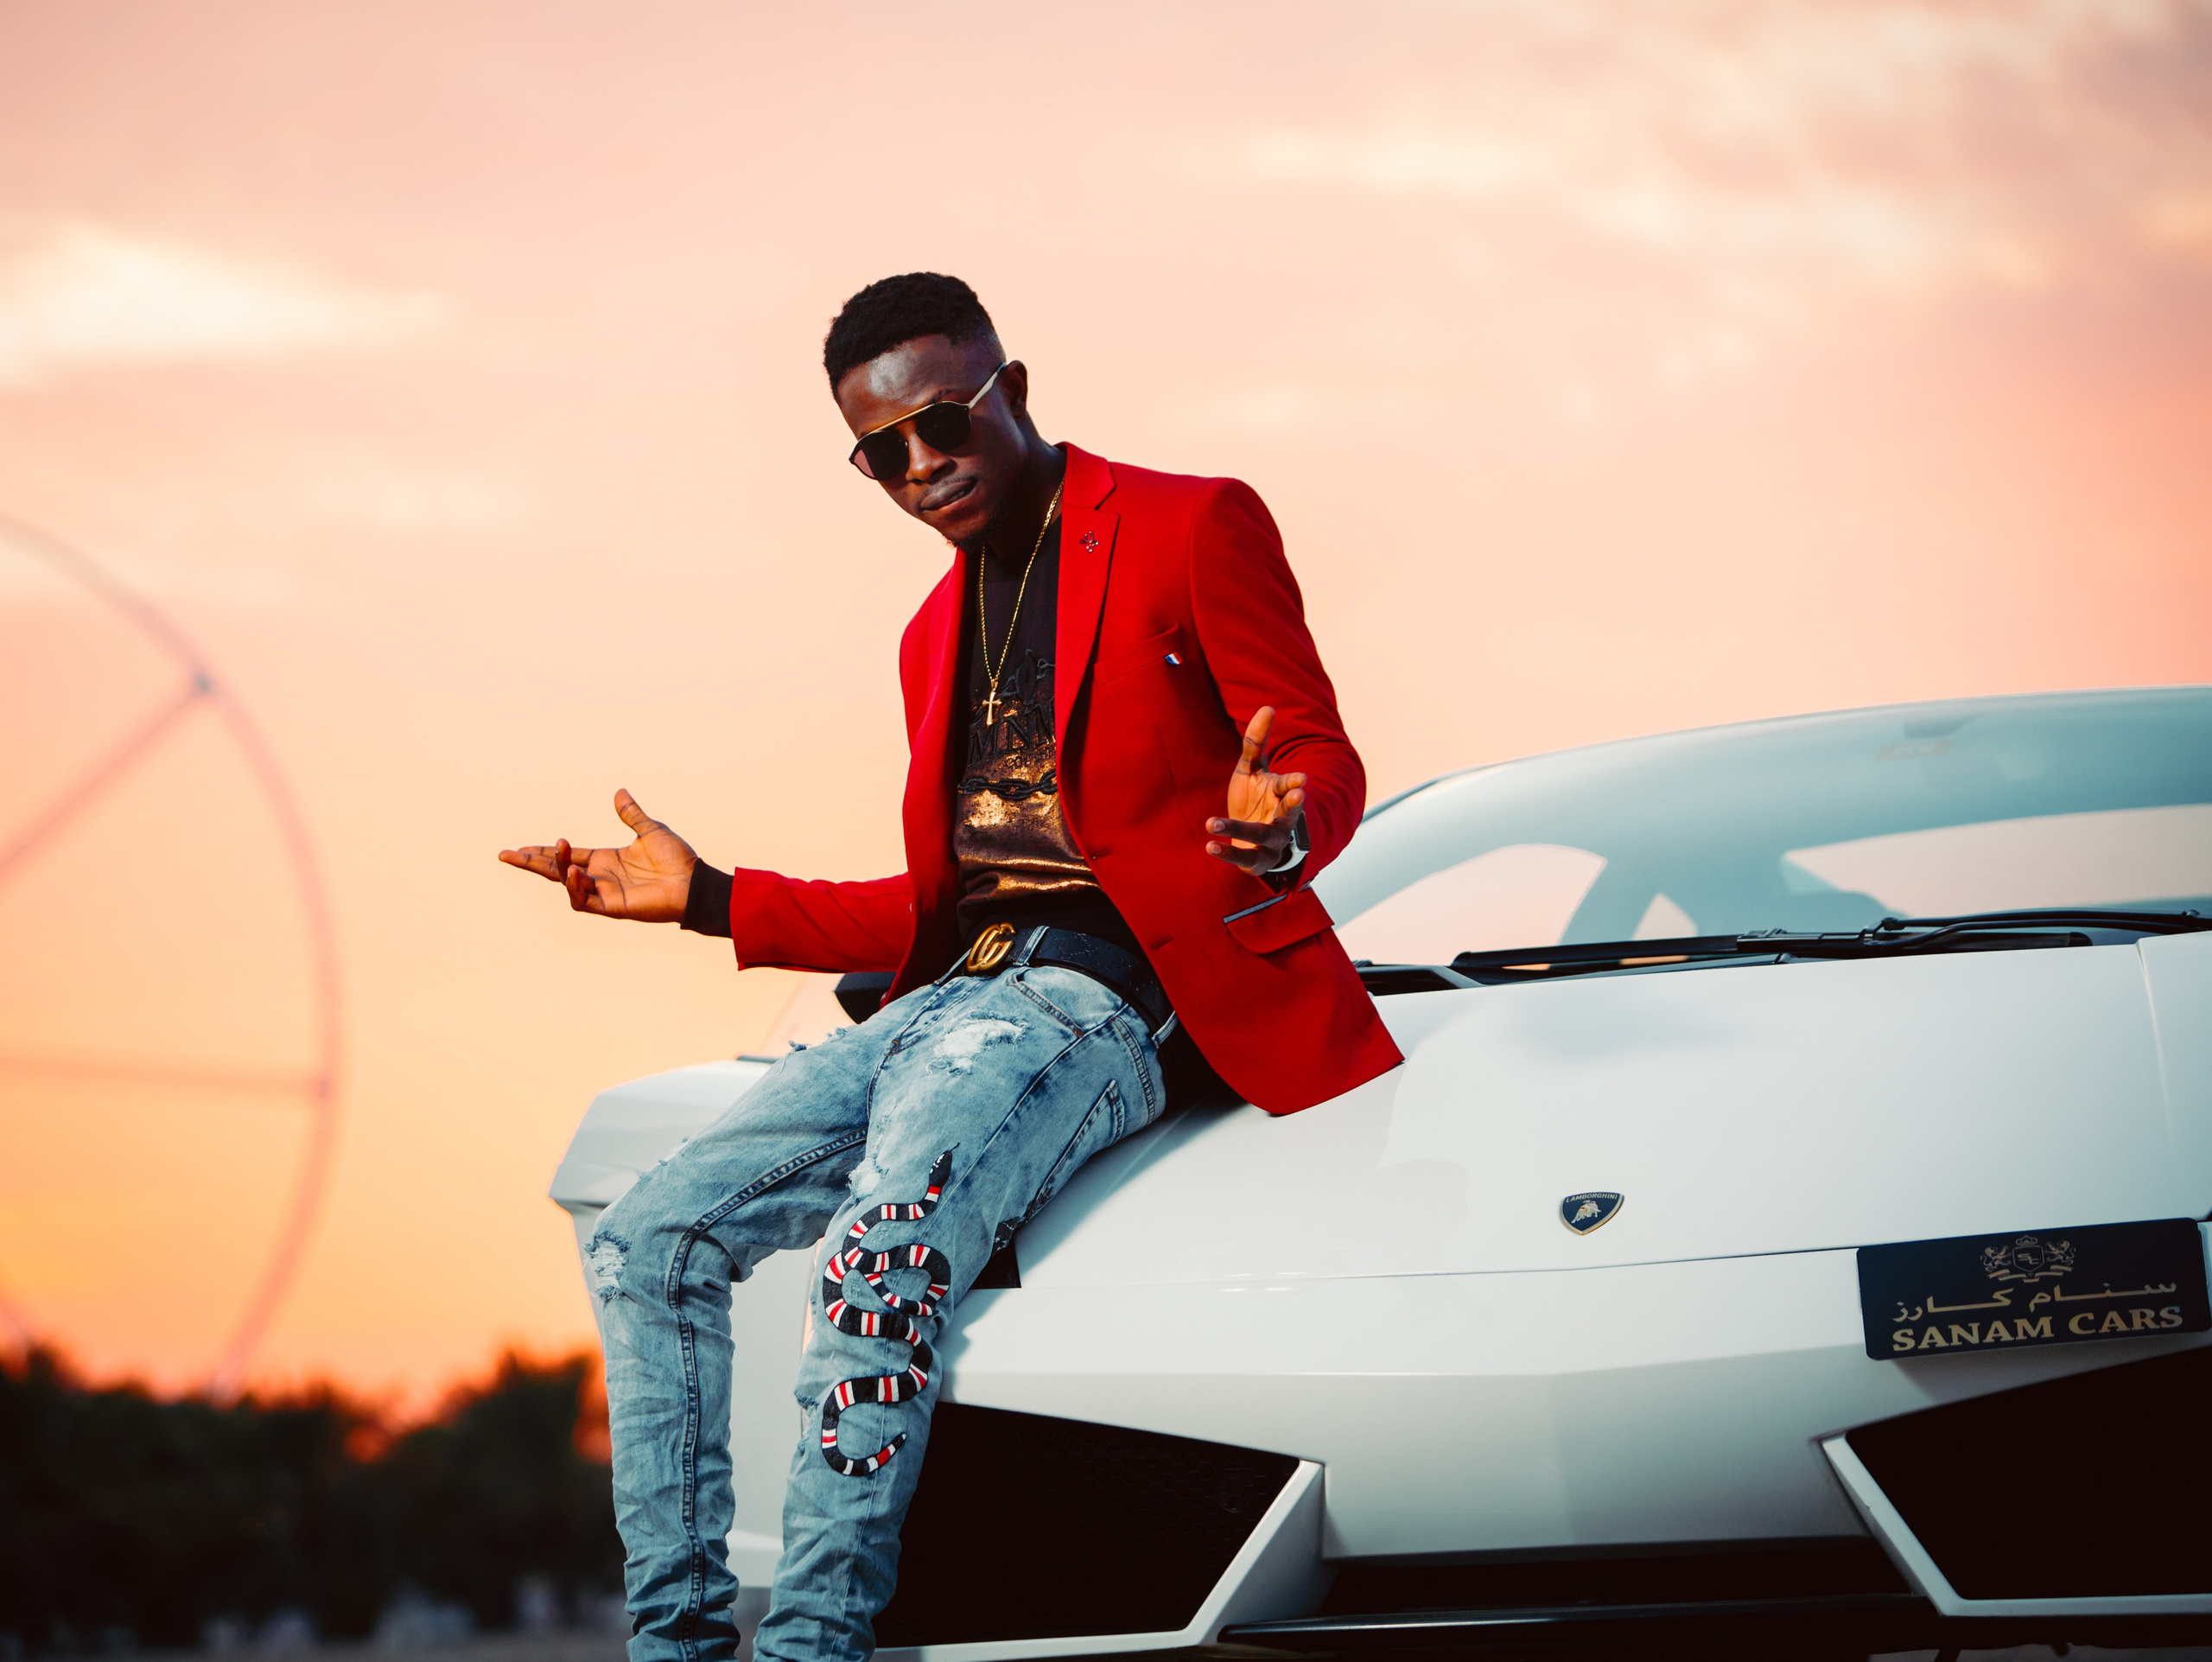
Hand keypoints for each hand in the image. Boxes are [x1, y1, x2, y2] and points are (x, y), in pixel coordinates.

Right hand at [498, 789, 697, 921]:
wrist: (693, 882)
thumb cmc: (676, 860)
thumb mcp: (650, 831)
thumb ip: (631, 815)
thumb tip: (619, 792)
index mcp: (605, 860)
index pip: (566, 855)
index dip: (543, 851)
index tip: (518, 848)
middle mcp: (600, 877)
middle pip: (557, 871)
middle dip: (531, 863)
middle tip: (507, 855)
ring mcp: (604, 893)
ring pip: (568, 884)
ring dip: (558, 869)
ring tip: (560, 850)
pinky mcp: (613, 907)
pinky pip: (585, 901)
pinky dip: (576, 888)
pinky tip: (575, 872)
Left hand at [1205, 706, 1305, 877]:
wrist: (1253, 838)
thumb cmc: (1254, 797)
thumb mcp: (1251, 769)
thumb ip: (1256, 742)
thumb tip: (1268, 707)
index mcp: (1281, 794)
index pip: (1290, 787)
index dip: (1294, 783)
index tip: (1300, 781)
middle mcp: (1281, 819)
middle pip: (1289, 814)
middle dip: (1293, 806)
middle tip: (1299, 795)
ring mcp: (1272, 842)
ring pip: (1262, 837)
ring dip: (1238, 830)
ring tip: (1211, 822)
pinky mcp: (1257, 861)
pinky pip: (1247, 859)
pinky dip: (1228, 853)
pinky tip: (1210, 845)